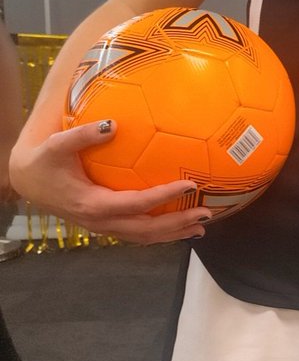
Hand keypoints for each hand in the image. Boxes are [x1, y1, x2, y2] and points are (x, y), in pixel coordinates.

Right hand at [9, 121, 210, 244]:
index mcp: (93, 204)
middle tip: (207, 213)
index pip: (137, 203)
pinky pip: (137, 234)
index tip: (190, 184)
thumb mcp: (57, 145)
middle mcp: (102, 221)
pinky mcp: (106, 225)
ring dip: (173, 233)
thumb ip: (83, 135)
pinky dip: (160, 232)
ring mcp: (104, 227)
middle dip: (178, 224)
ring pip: (144, 237)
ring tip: (201, 226)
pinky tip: (179, 225)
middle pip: (146, 230)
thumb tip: (112, 124)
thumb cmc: (44, 162)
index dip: (165, 196)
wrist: (29, 182)